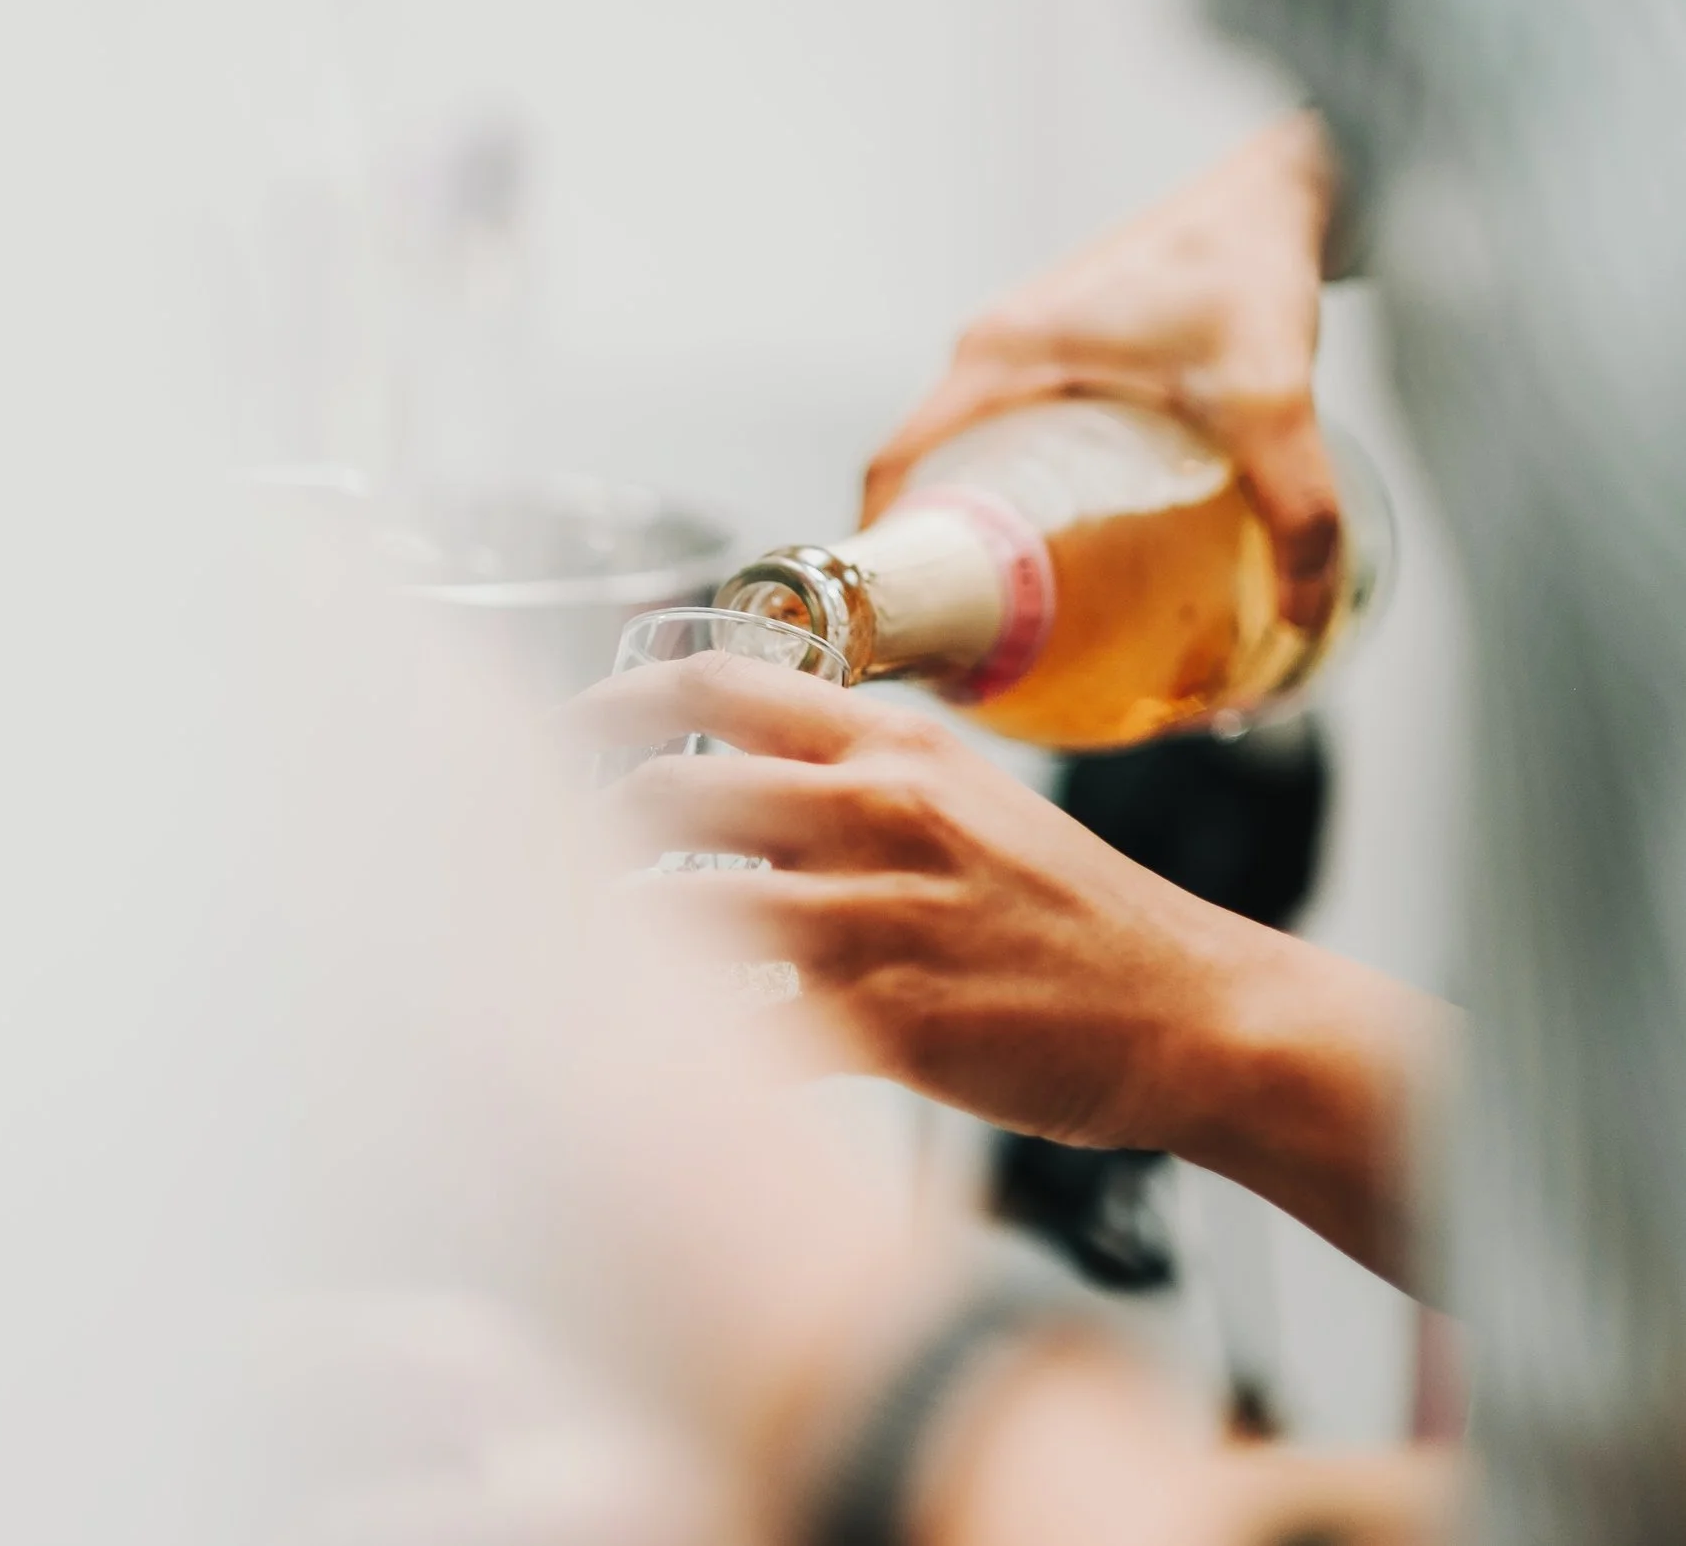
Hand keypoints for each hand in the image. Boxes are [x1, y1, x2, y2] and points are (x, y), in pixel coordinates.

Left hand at [564, 652, 1442, 1281]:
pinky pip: (751, 1032)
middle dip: (592, 827)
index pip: (723, 685)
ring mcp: (884, 919)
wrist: (1193, 1011)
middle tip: (547, 861)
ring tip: (583, 961)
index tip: (563, 730)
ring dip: (621, 937)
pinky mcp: (893, 1023)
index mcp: (897, 749)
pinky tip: (658, 1056)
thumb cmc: (1073, 914)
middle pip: (677, 791)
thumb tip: (740, 762)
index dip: (618, 700)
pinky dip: (690, 1047)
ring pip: (692, 909)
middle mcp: (881, 816)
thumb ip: (859, 772)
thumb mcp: (970, 797)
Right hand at [864, 111, 1342, 630]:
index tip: (905, 627)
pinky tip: (1070, 549)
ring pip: (966, 459)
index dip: (885, 552)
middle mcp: (992, 354)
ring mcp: (1020, 352)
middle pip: (926, 474)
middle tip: (976, 644)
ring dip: (980, 530)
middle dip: (941, 561)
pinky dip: (1017, 496)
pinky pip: (1007, 439)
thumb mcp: (1271, 393)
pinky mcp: (1057, 356)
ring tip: (1021, 613)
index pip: (896, 466)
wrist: (1282, 184)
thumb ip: (1297, 507)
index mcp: (998, 358)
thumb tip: (1306, 621)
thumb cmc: (1251, 259)